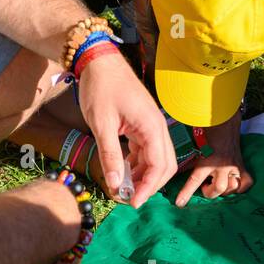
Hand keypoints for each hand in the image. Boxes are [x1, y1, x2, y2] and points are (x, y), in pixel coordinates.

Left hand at [77, 51, 176, 207]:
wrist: (99, 61)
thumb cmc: (100, 88)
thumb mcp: (101, 124)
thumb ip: (110, 156)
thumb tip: (115, 185)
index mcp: (151, 127)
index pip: (159, 167)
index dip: (147, 188)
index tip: (131, 202)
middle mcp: (157, 128)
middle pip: (165, 166)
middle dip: (149, 185)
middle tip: (129, 198)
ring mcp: (151, 127)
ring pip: (157, 160)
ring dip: (143, 177)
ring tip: (122, 188)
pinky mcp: (143, 126)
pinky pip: (147, 151)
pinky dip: (138, 165)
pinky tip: (122, 172)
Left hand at [175, 138, 252, 206]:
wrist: (224, 122)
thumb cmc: (206, 134)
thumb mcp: (193, 148)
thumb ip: (187, 162)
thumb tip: (173, 173)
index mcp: (206, 160)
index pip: (194, 181)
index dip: (186, 193)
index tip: (179, 204)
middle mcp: (221, 165)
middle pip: (218, 189)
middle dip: (210, 192)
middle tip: (205, 186)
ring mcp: (234, 166)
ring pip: (232, 188)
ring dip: (224, 190)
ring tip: (218, 183)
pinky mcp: (243, 165)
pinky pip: (246, 183)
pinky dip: (240, 186)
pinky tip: (233, 183)